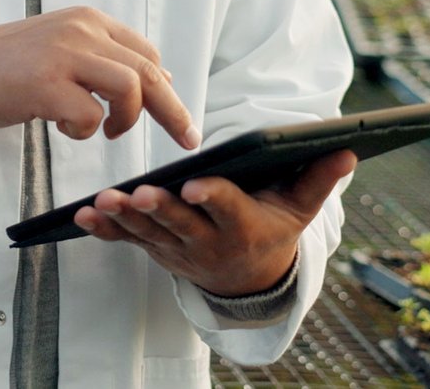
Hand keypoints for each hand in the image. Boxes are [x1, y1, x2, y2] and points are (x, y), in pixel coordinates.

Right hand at [0, 6, 198, 149]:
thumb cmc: (7, 65)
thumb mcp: (61, 47)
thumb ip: (102, 58)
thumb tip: (156, 79)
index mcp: (88, 20)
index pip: (146, 51)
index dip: (164, 85)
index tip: (172, 112)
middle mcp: (81, 31)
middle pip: (149, 70)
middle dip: (173, 110)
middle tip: (188, 138)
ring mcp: (64, 55)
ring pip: (130, 88)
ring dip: (125, 119)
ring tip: (105, 131)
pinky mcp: (46, 84)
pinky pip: (90, 116)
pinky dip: (83, 131)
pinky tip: (60, 127)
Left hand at [71, 149, 355, 296]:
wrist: (250, 279)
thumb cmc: (273, 229)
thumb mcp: (299, 209)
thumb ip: (317, 179)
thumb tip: (348, 148)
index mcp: (242, 227)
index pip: (226, 209)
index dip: (211, 198)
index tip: (194, 186)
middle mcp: (207, 242)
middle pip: (179, 224)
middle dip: (159, 209)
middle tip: (139, 193)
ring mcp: (177, 249)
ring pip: (148, 233)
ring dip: (123, 218)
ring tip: (101, 201)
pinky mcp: (156, 249)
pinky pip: (127, 240)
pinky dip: (104, 230)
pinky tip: (81, 216)